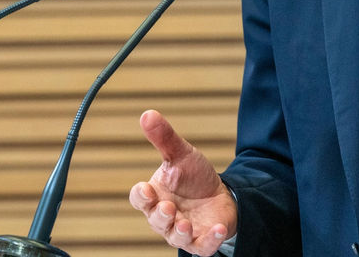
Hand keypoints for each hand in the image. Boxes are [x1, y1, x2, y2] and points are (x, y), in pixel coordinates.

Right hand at [129, 110, 236, 256]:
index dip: (141, 196)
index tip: (146, 189)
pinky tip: (218, 229)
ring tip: (185, 223)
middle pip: (155, 220)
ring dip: (179, 231)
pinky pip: (202, 247)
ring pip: (175, 237)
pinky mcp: (201, 241)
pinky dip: (209, 240)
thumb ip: (163, 138)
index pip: (140, 198)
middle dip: (160, 215)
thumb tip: (147, 114)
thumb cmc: (193, 176)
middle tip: (168, 207)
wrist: (219, 195)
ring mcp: (182, 231)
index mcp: (155, 196)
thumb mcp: (181, 154)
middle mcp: (164, 217)